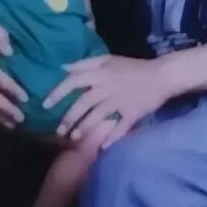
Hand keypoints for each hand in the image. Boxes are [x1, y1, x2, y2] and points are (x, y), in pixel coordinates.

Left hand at [43, 55, 172, 147]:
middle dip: (69, 118)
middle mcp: (108, 86)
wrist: (161, 75)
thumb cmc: (132, 68)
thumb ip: (86, 63)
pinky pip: (120, 128)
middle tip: (59, 130)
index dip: (58, 93)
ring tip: (74, 139)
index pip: (73, 81)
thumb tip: (63, 68)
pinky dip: (111, 138)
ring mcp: (120, 100)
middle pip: (83, 103)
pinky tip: (103, 146)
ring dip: (84, 129)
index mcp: (101, 72)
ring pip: (98, 116)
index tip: (45, 105)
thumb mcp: (109, 60)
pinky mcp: (132, 113)